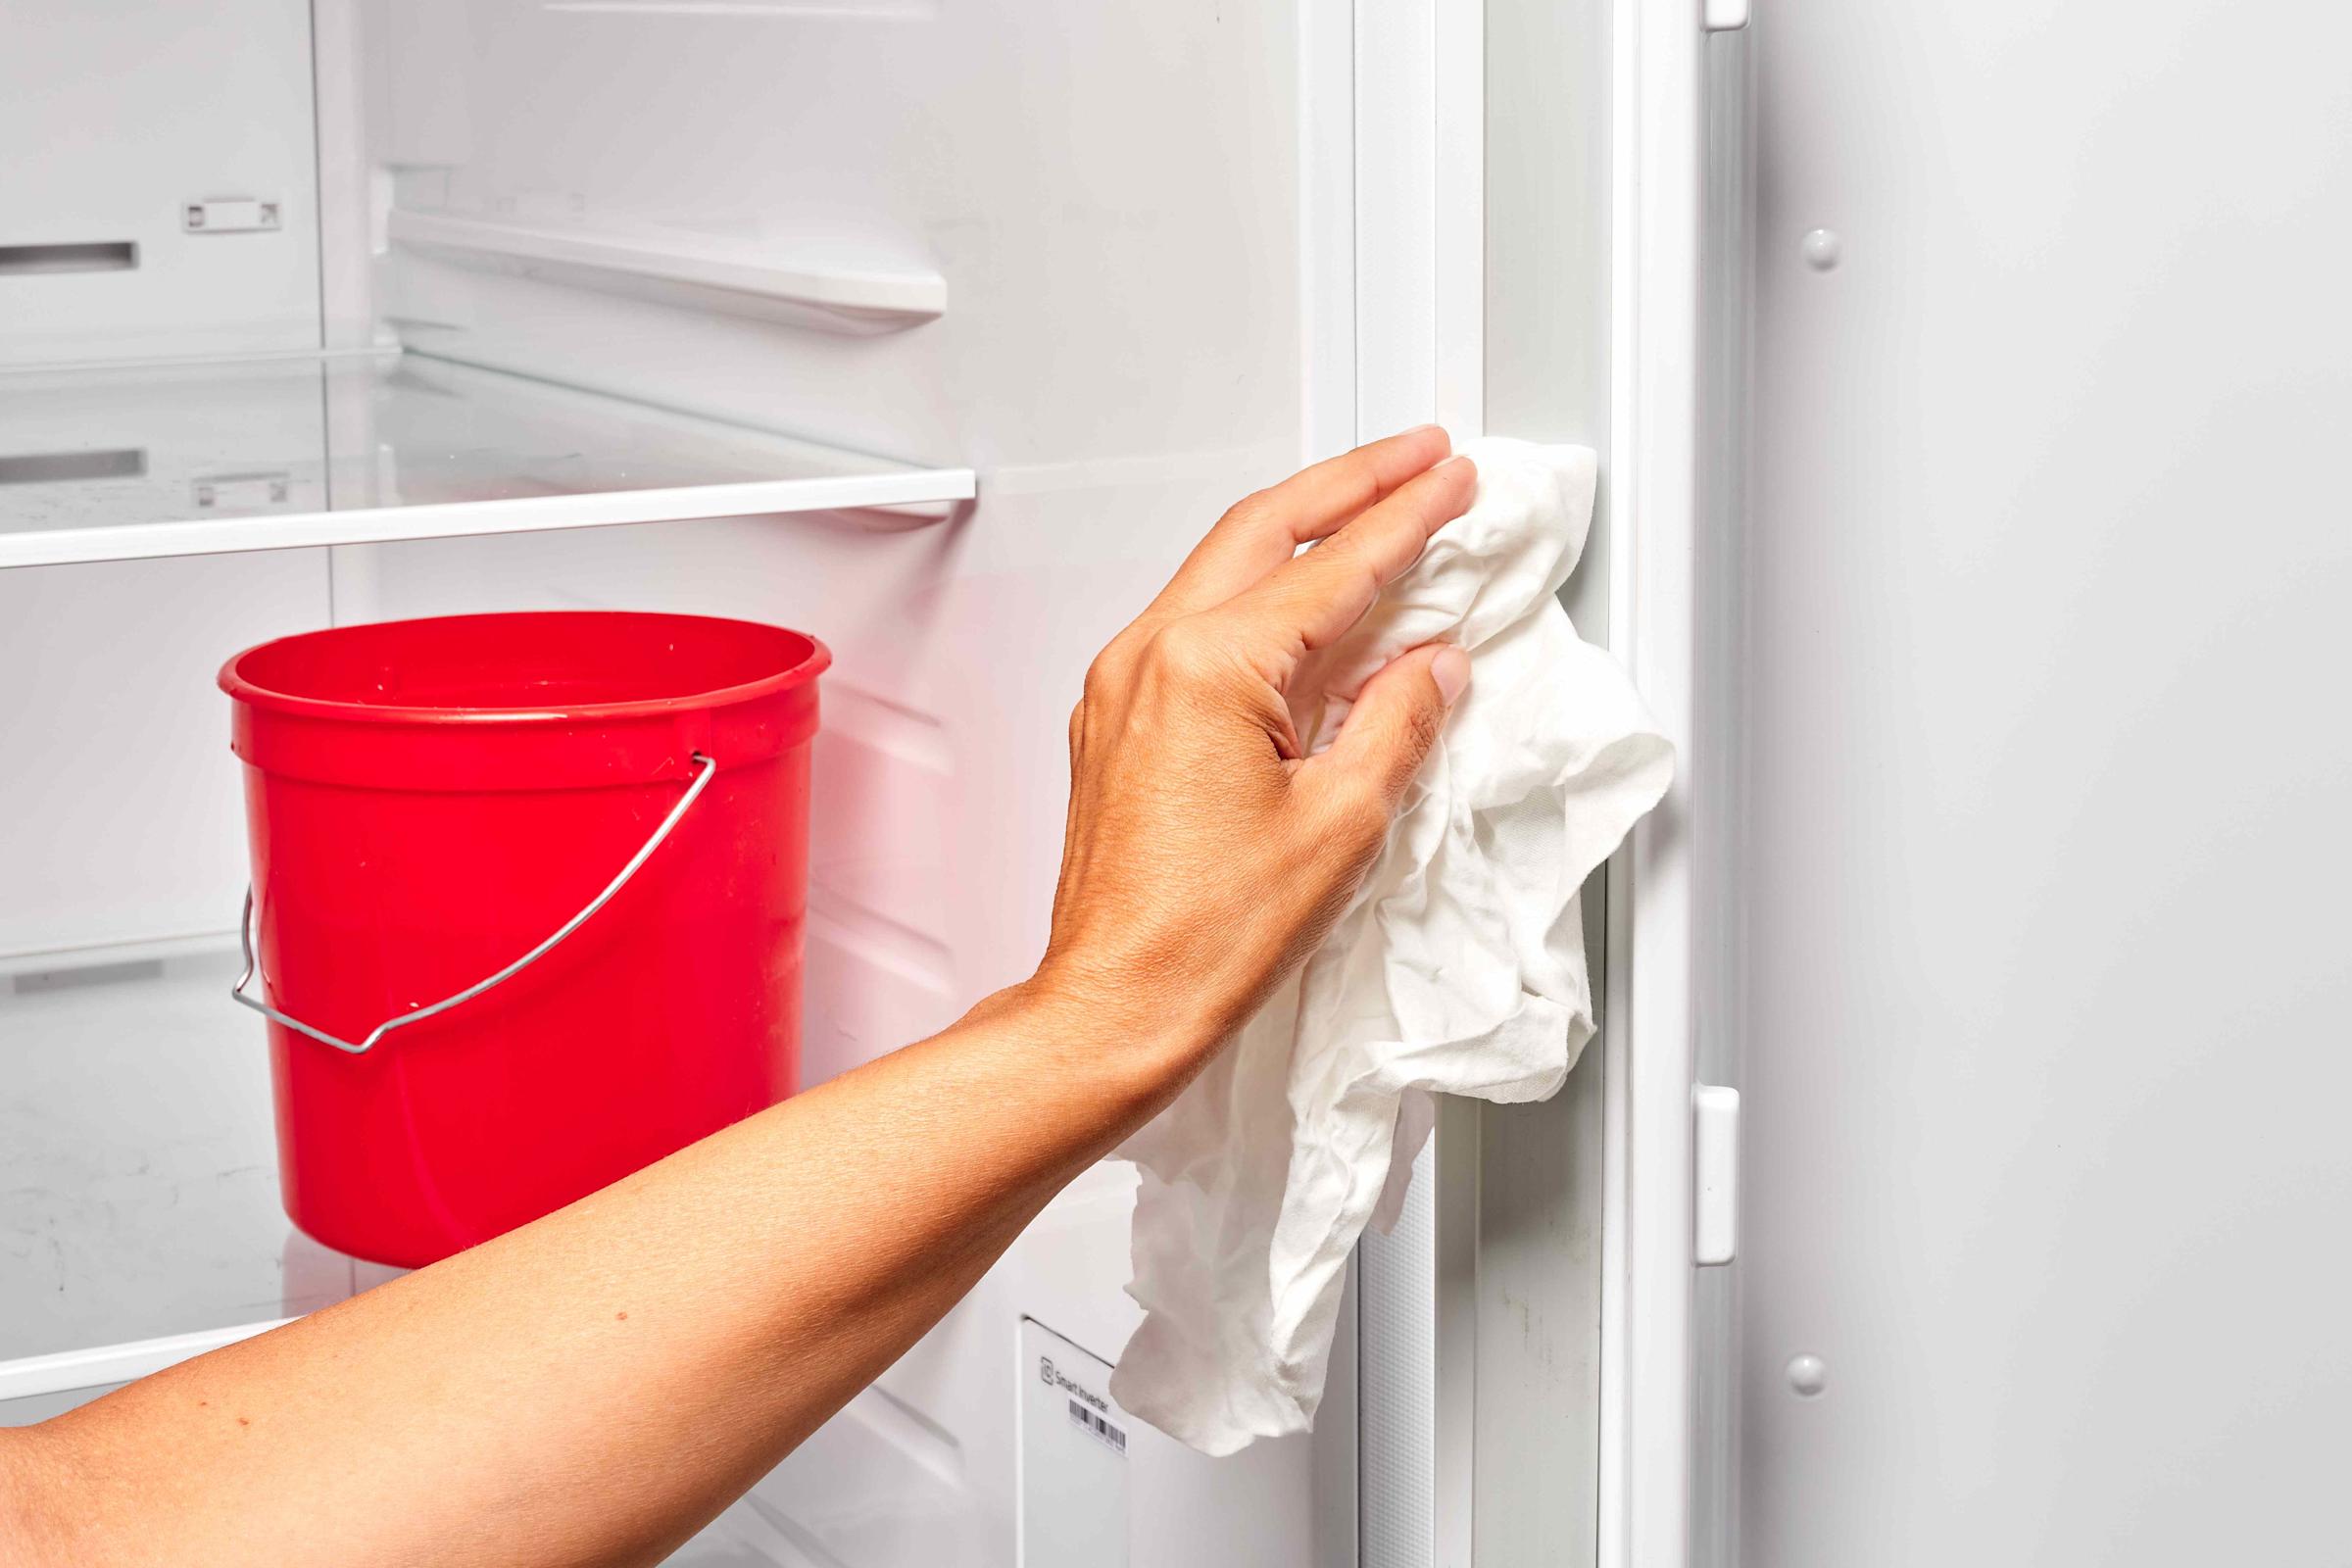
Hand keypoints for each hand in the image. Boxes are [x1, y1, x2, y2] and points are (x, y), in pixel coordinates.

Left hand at [1033, 427, 1476, 1067]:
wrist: (1116, 1004)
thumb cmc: (1204, 936)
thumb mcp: (1341, 823)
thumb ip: (1397, 722)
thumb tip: (1432, 665)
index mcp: (1206, 667)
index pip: (1330, 567)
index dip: (1404, 518)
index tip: (1450, 482)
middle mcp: (1148, 656)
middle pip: (1263, 530)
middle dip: (1349, 485)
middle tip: (1418, 456)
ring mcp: (1121, 685)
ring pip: (1221, 566)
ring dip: (1301, 530)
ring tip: (1370, 508)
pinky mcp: (1115, 718)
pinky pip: (1193, 621)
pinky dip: (1258, 593)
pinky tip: (1302, 604)